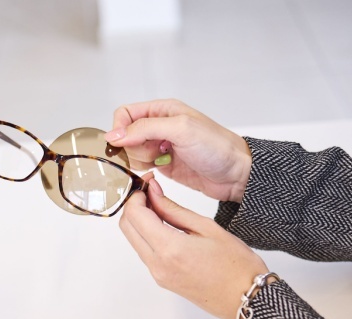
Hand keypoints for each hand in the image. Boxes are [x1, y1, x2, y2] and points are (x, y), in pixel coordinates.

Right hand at [106, 99, 251, 202]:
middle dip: (134, 147)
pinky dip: (145, 170)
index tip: (120, 144)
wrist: (236, 174)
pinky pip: (141, 166)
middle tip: (154, 152)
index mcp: (163, 110)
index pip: (126, 113)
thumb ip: (145, 128)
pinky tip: (161, 170)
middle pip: (126, 135)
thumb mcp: (180, 129)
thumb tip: (115, 135)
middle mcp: (160, 126)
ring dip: (141, 159)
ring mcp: (161, 147)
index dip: (119, 128)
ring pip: (132, 152)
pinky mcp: (163, 165)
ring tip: (162, 160)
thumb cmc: (217, 147)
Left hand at [119, 173, 268, 318]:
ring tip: (160, 206)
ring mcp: (157, 275)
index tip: (148, 184)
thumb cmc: (236, 265)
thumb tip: (153, 192)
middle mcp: (157, 264)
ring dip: (139, 220)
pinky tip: (164, 224)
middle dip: (133, 206)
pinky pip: (144, 252)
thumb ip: (174, 209)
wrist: (247, 299)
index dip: (136, 195)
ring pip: (133, 240)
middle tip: (150, 192)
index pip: (134, 214)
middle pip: (126, 227)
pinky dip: (147, 235)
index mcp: (169, 249)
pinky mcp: (161, 280)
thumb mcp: (207, 227)